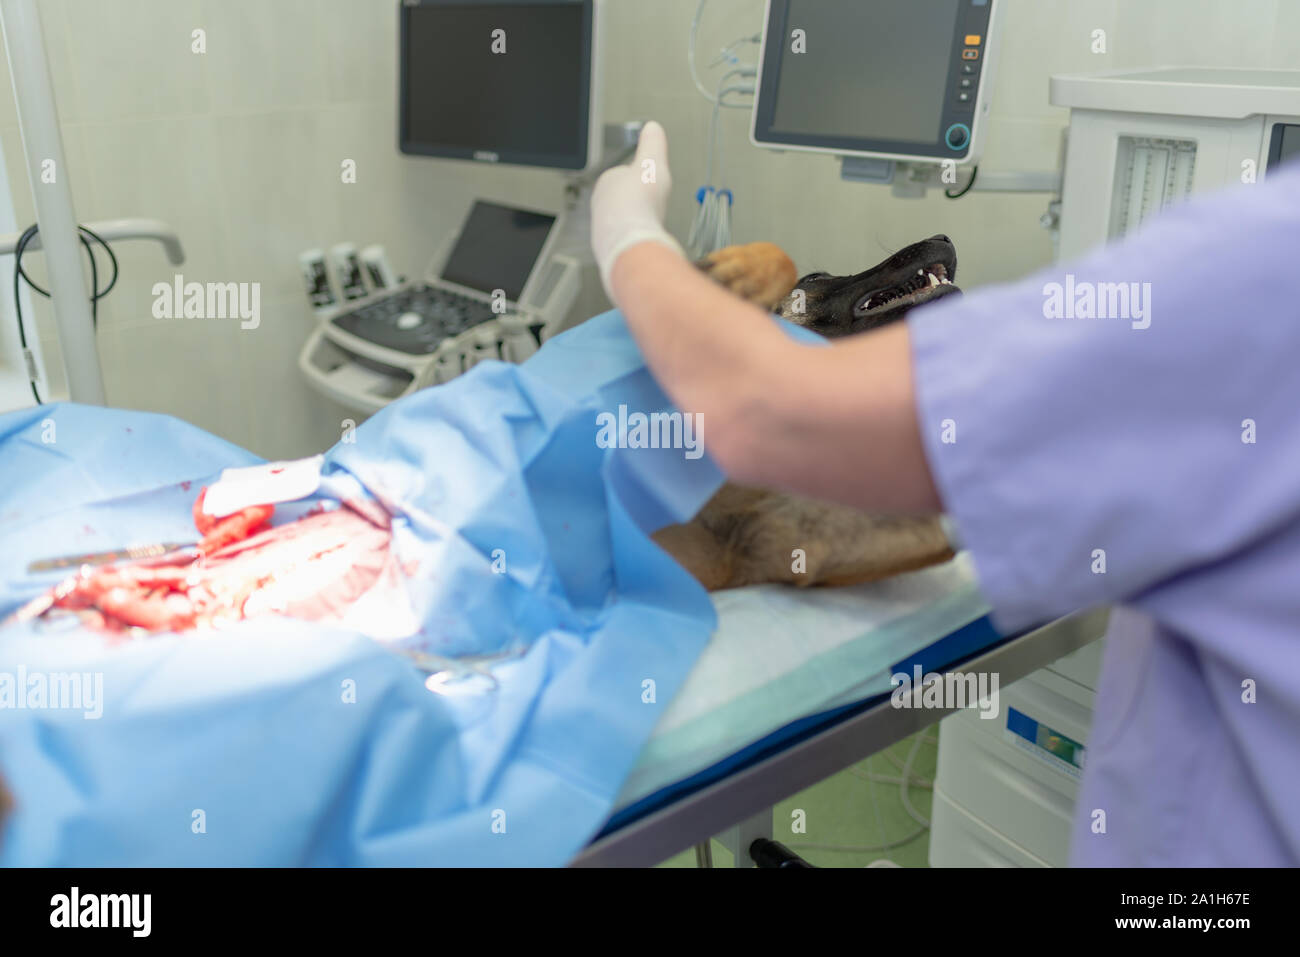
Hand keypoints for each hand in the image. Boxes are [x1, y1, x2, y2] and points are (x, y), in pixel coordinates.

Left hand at [590, 121, 684, 301]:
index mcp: (607, 182)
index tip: (653, 182)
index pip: (625, 175)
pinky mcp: (609, 250)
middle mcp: (600, 206)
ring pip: (624, 222)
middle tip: (654, 204)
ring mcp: (603, 229)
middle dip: (639, 202)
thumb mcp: (652, 162)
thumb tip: (652, 128)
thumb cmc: (639, 204)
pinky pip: (625, 241)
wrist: (631, 242)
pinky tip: (646, 240)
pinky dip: (636, 240)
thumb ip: (653, 144)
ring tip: (651, 223)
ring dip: (637, 222)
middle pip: (624, 201)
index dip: (642, 178)